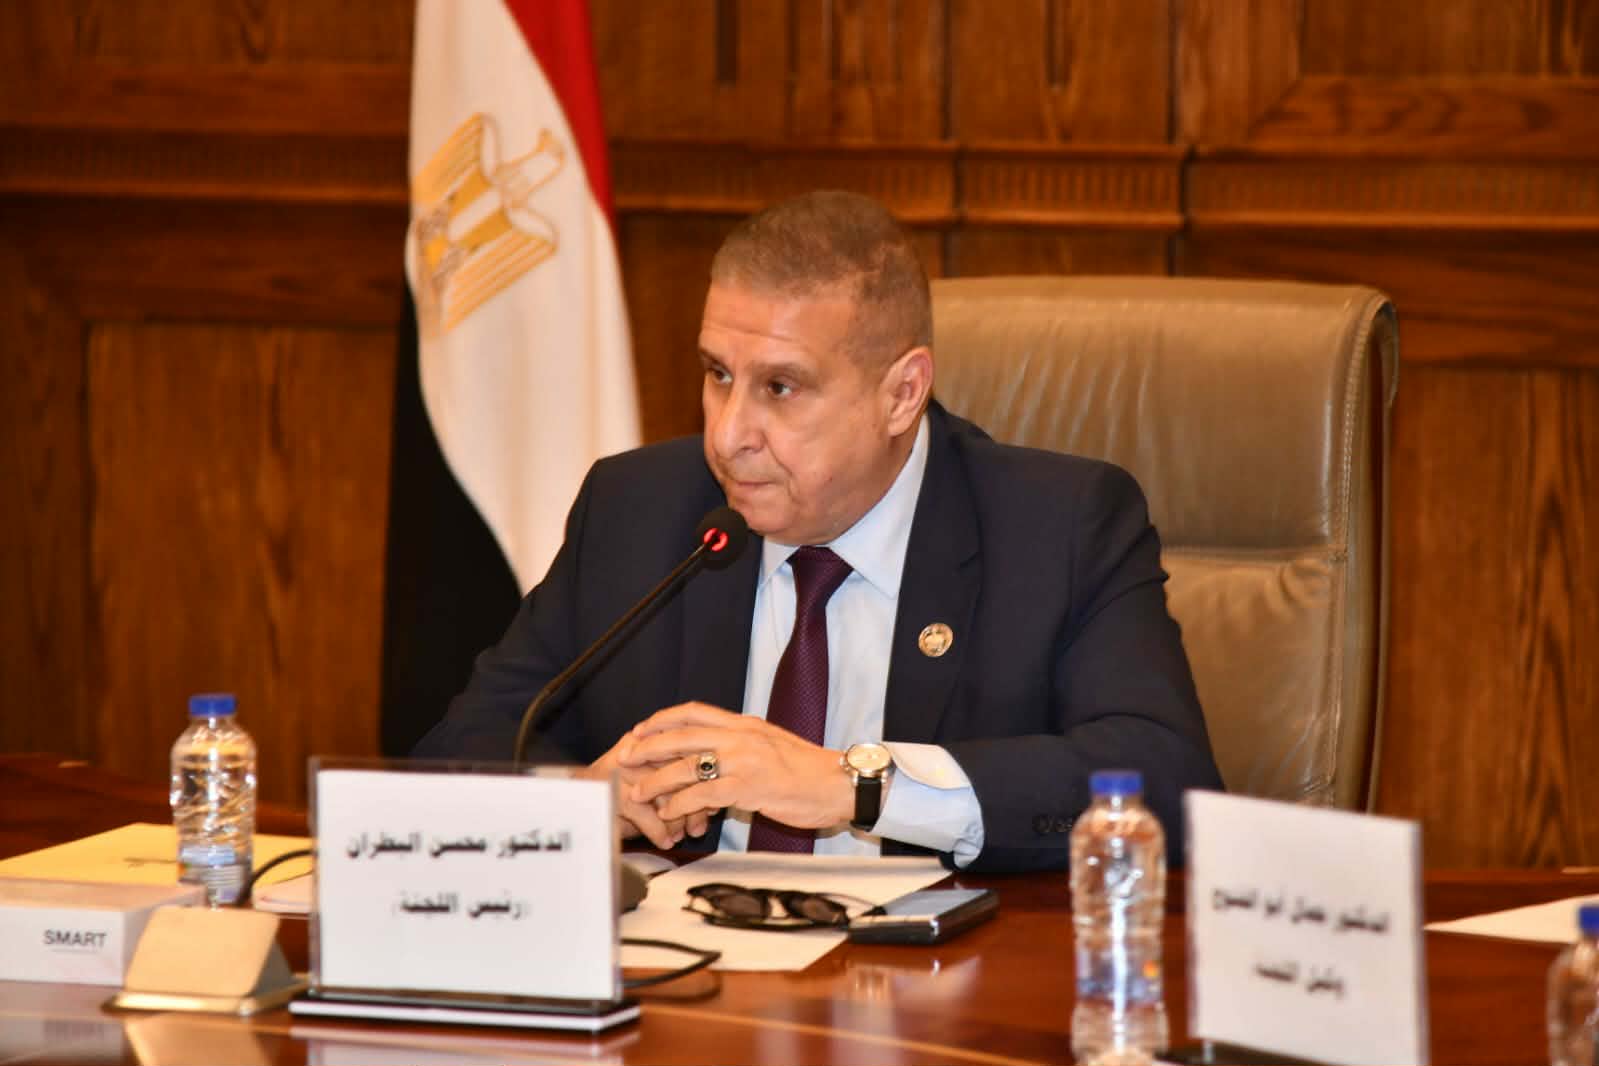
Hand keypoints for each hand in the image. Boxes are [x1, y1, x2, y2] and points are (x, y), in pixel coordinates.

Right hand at [573, 734, 710, 848]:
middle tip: (701, 824)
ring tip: (683, 834)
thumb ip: (685, 785)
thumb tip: (715, 801)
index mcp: (653, 738)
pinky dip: (657, 830)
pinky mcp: (609, 788)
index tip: (715, 803)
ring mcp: (621, 766)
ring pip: (661, 791)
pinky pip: (641, 810)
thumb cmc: (626, 794)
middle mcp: (638, 748)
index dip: (705, 781)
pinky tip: (665, 841)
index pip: (689, 753)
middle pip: (677, 771)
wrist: (579, 801)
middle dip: (694, 802)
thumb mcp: (660, 785)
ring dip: (677, 817)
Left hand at [618, 703, 852, 829]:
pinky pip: (703, 794)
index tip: (640, 729)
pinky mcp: (749, 787)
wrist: (839, 783)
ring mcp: (744, 760)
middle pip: (682, 734)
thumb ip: (742, 746)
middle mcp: (741, 736)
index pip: (694, 711)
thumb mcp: (771, 746)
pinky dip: (681, 803)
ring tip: (638, 792)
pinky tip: (669, 813)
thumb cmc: (807, 772)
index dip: (662, 719)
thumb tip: (715, 756)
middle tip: (624, 757)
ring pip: (687, 765)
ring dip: (656, 780)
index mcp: (744, 724)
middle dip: (647, 746)